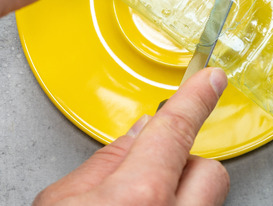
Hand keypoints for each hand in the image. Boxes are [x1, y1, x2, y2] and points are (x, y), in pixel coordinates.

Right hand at [34, 68, 230, 205]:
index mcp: (139, 196)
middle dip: (183, 164)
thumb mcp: (60, 201)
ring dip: (181, 194)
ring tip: (140, 204)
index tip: (212, 79)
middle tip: (147, 174)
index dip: (196, 97)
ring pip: (208, 198)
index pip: (176, 129)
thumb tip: (135, 135)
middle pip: (210, 169)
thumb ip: (102, 164)